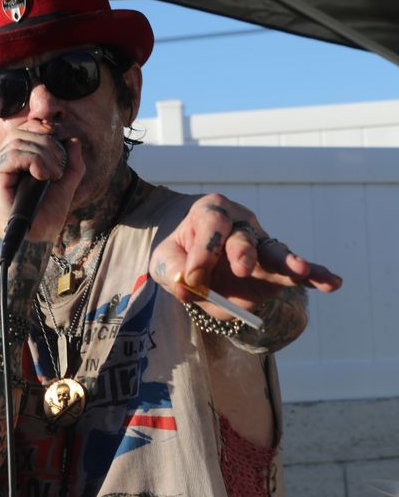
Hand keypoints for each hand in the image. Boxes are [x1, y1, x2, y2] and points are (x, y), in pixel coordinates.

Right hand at [0, 121, 84, 243]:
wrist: (35, 241)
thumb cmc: (46, 217)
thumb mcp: (65, 185)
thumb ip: (71, 164)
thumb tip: (73, 141)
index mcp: (12, 162)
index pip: (23, 131)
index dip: (43, 131)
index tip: (61, 147)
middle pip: (21, 132)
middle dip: (47, 144)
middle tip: (60, 168)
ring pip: (18, 141)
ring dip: (43, 154)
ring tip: (54, 175)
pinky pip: (13, 155)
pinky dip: (34, 160)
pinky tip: (44, 175)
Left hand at [150, 193, 341, 317]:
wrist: (194, 264)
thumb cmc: (179, 256)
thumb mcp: (164, 261)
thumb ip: (172, 270)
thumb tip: (188, 284)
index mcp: (211, 212)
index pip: (211, 225)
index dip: (202, 251)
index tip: (191, 278)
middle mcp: (241, 225)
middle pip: (243, 237)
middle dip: (243, 253)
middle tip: (242, 268)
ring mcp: (261, 246)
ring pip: (275, 253)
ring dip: (289, 262)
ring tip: (302, 270)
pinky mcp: (274, 270)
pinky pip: (295, 274)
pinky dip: (315, 277)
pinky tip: (332, 282)